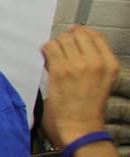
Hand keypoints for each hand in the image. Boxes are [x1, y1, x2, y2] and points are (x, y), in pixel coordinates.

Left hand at [41, 26, 119, 146]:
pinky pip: (49, 48)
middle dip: (66, 40)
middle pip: (77, 35)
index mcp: (110, 64)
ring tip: (55, 60)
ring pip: (62, 40)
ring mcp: (78, 65)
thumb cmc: (88, 105)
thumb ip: (94, 59)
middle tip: (62, 52)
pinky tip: (47, 61)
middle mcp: (96, 62)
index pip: (95, 35)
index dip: (81, 31)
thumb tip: (76, 37)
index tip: (73, 32)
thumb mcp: (103, 79)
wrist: (80, 125)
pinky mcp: (60, 71)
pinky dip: (45, 51)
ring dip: (55, 47)